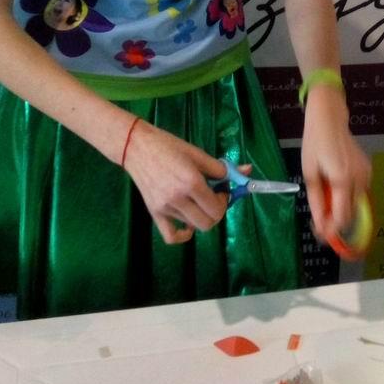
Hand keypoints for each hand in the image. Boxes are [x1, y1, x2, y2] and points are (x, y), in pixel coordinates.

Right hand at [121, 120, 230, 243]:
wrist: (136, 147)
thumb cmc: (169, 146)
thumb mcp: (198, 154)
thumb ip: (222, 168)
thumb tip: (247, 171)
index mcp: (191, 183)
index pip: (217, 208)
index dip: (225, 200)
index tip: (222, 189)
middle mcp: (178, 199)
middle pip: (208, 223)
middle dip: (217, 212)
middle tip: (213, 197)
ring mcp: (164, 209)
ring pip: (193, 226)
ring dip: (201, 216)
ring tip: (197, 200)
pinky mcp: (154, 213)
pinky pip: (171, 236)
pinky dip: (183, 235)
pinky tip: (188, 224)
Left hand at [301, 87, 370, 240]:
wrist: (329, 119)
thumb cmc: (315, 144)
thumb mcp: (310, 174)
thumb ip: (317, 201)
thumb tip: (320, 225)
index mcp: (343, 179)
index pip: (343, 217)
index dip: (332, 230)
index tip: (320, 235)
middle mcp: (360, 179)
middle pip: (351, 214)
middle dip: (335, 222)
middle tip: (319, 222)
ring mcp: (367, 174)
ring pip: (355, 204)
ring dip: (341, 209)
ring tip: (324, 200)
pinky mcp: (368, 170)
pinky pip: (358, 193)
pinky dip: (347, 197)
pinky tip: (334, 188)